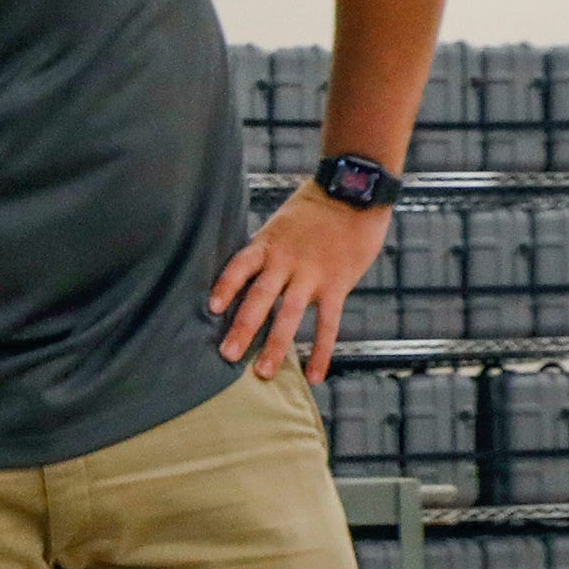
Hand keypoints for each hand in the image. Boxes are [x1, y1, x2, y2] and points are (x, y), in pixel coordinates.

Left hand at [208, 187, 394, 383]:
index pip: (240, 266)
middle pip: (260, 297)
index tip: (212, 308)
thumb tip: (236, 281)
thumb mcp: (278, 225)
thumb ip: (261, 253)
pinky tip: (313, 375)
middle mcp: (286, 261)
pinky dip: (320, 351)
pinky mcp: (337, 285)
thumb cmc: (311, 211)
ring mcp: (313, 275)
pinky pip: (328, 323)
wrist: (356, 193)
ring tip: (263, 373)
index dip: (226, 286)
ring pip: (290, 315)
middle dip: (243, 328)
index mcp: (267, 244)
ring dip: (276, 346)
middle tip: (227, 356)